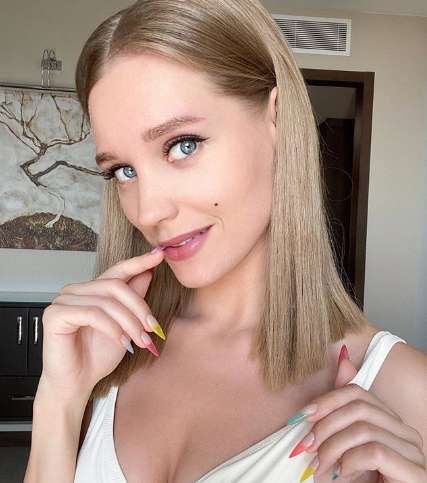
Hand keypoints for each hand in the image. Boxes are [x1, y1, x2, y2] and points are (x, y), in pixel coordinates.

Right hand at [38, 248, 164, 400]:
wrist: (77, 383)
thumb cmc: (97, 356)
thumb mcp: (126, 325)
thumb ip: (134, 298)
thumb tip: (148, 272)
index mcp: (92, 289)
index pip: (117, 270)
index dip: (139, 262)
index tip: (159, 255)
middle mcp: (76, 290)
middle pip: (115, 286)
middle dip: (139, 308)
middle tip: (152, 328)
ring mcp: (63, 300)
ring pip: (107, 302)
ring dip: (129, 323)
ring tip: (140, 341)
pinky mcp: (55, 314)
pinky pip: (92, 314)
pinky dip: (112, 328)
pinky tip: (121, 341)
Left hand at [299, 348, 425, 481]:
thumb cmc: (361, 480)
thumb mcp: (345, 443)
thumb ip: (342, 409)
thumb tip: (342, 359)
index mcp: (389, 420)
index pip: (356, 392)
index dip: (326, 400)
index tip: (301, 417)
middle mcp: (405, 431)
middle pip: (359, 407)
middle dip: (325, 425)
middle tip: (306, 446)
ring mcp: (413, 451)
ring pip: (363, 429)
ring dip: (332, 448)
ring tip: (318, 466)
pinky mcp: (415, 472)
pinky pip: (375, 451)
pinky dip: (350, 462)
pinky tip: (341, 474)